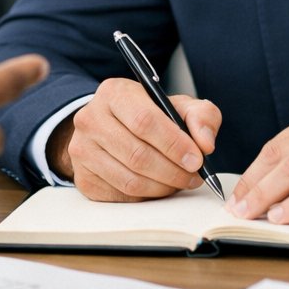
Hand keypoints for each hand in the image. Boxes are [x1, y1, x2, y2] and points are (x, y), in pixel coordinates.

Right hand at [49, 77, 221, 201]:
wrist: (111, 127)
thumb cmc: (149, 115)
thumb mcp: (177, 106)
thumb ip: (201, 116)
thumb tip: (205, 144)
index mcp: (114, 93)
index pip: (144, 121)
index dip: (174, 144)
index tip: (197, 159)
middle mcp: (90, 119)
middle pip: (137, 155)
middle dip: (173, 171)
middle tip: (194, 176)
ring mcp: (82, 150)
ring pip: (130, 180)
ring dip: (163, 187)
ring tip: (180, 182)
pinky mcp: (83, 178)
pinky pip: (121, 195)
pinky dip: (147, 196)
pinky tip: (159, 186)